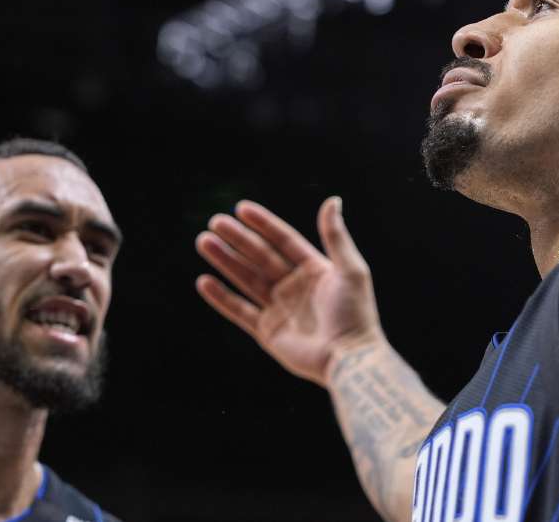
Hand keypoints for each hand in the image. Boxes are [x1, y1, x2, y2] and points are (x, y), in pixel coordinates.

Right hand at [195, 197, 382, 387]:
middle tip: (214, 222)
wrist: (349, 358)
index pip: (284, 241)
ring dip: (225, 261)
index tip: (241, 208)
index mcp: (315, 269)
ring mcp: (280, 308)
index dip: (264, 224)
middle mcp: (295, 286)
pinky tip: (204, 281)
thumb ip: (336, 236)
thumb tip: (332, 200)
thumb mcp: (350, 270)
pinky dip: (222, 297)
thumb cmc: (355, 313)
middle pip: (261, 257)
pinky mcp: (268, 332)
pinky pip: (240, 311)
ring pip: (247, 279)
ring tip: (204, 242)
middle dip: (238, 239)